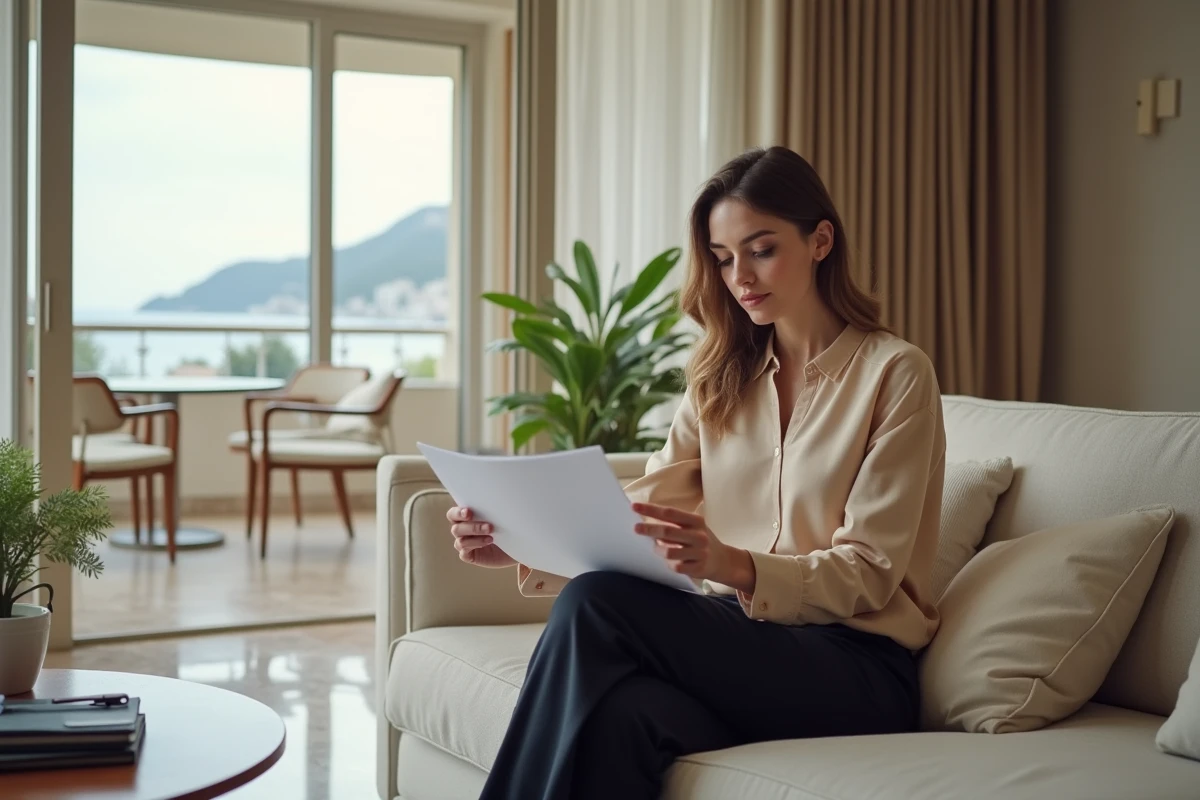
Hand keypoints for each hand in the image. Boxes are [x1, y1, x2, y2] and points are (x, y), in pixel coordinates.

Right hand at [447, 506, 515, 567]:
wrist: (514, 543)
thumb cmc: (505, 525)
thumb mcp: (499, 515)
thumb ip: (491, 508)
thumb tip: (493, 498)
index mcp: (464, 517)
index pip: (453, 514)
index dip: (458, 513)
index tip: (469, 512)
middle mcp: (462, 530)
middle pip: (456, 528)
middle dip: (472, 527)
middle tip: (489, 526)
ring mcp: (464, 543)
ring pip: (460, 541)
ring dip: (476, 537)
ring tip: (492, 534)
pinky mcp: (468, 555)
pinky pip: (464, 552)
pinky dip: (475, 545)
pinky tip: (488, 542)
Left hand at [631, 502, 755, 590]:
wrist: (724, 561)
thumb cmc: (701, 541)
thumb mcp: (693, 527)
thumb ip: (674, 524)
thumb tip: (646, 522)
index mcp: (696, 521)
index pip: (670, 513)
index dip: (651, 509)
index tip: (634, 507)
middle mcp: (699, 535)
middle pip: (668, 532)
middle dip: (650, 530)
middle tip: (635, 528)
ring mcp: (700, 552)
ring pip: (670, 552)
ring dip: (658, 550)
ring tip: (655, 548)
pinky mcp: (699, 568)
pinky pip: (677, 567)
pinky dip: (669, 564)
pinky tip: (670, 562)